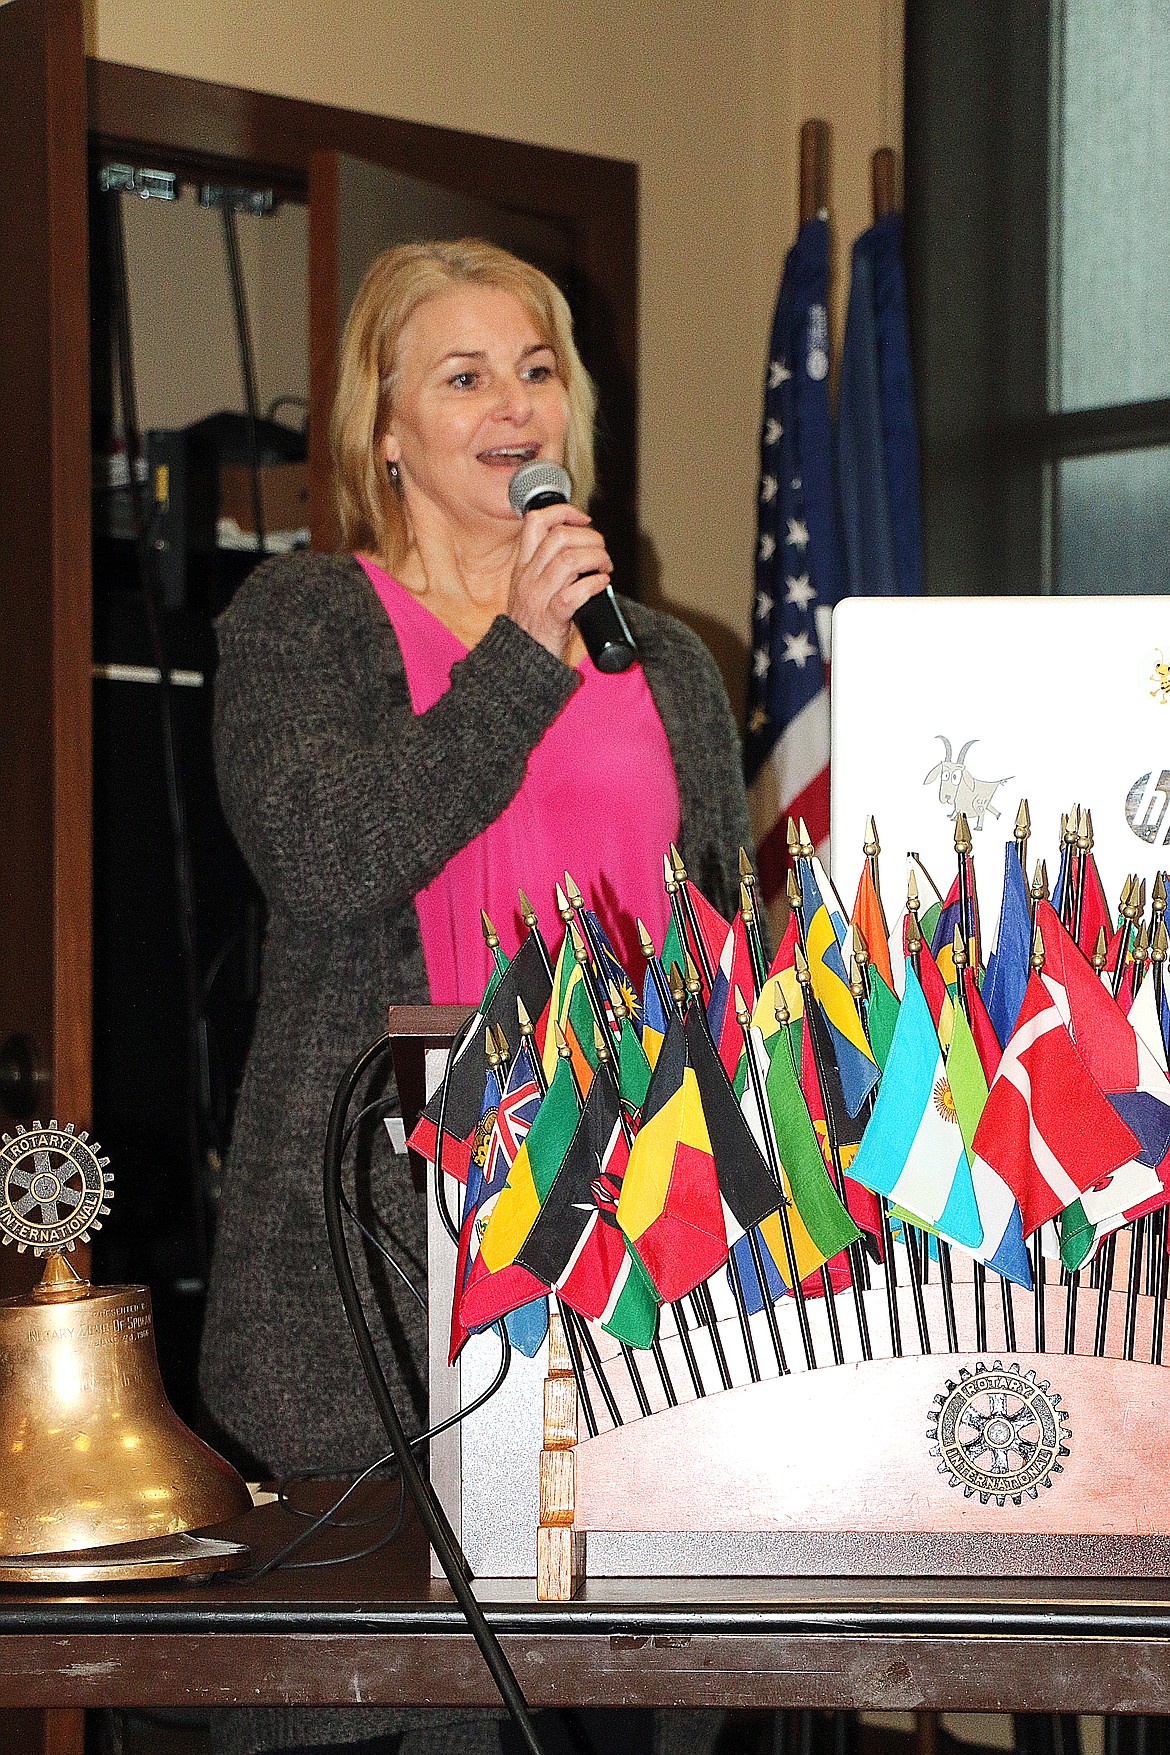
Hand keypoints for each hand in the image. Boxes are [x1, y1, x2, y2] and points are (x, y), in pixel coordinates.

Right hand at [505, 503, 612, 661]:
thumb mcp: (531, 587)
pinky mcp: (551, 618)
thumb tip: (583, 548)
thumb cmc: (533, 624)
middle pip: (559, 536)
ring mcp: (538, 597)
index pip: (535, 521)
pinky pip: (574, 594)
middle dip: (589, 537)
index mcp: (523, 566)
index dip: (563, 511)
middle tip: (602, 552)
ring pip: (569, 560)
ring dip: (596, 558)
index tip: (584, 519)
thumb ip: (548, 567)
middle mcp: (528, 577)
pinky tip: (602, 584)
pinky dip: (594, 584)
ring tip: (605, 568)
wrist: (519, 660)